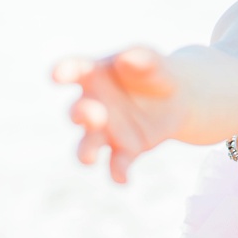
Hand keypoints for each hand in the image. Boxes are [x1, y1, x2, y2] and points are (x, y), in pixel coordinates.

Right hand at [51, 47, 180, 182]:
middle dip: (83, 114)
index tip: (57, 75)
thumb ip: (142, 57)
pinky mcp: (125, 149)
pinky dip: (117, 172)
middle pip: (78, 111)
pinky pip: (116, 164)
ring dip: (86, 151)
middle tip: (96, 114)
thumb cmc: (155, 72)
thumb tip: (126, 58)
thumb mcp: (154, 61)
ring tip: (90, 158)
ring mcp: (107, 129)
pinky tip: (123, 179)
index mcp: (95, 74)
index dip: (63, 71)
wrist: (180, 98)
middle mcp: (94, 104)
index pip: (74, 70)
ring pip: (87, 144)